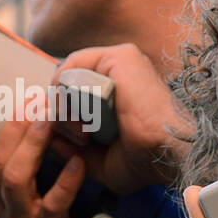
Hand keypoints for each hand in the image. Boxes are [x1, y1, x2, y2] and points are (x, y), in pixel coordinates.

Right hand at [0, 107, 106, 217]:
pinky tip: (78, 162)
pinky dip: (66, 180)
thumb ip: (21, 157)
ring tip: (48, 121)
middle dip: (11, 130)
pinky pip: (54, 204)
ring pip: (14, 180)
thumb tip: (30, 108)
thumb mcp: (26, 190)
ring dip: (31, 147)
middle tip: (31, 102)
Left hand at [54, 43, 192, 194]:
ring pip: (69, 75)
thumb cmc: (145, 159)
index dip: (63, 111)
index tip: (63, 135)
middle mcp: (121, 71)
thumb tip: (50, 137)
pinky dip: (64, 89)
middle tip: (74, 135)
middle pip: (69, 81)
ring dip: (63, 105)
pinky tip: (74, 112)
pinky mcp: (120, 58)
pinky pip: (74, 66)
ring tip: (79, 130)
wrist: (167, 153)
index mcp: (121, 89)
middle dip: (61, 111)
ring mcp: (122, 60)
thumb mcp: (102, 160)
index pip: (76, 89)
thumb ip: (75, 149)